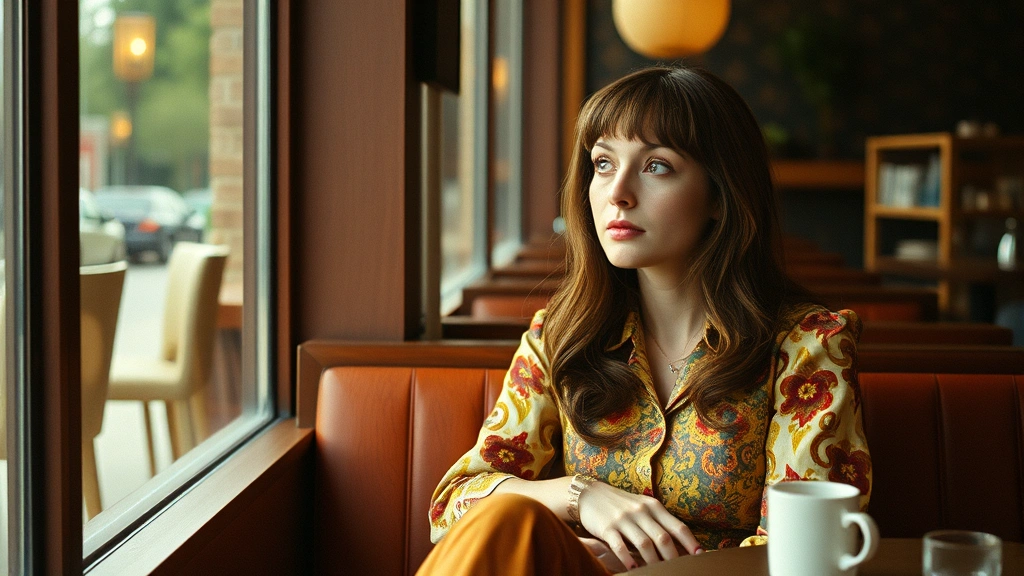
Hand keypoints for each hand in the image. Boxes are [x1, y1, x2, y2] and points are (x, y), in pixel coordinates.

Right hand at [577, 481, 702, 570]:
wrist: (590, 494)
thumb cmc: (621, 504)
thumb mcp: (643, 507)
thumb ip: (659, 522)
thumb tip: (680, 545)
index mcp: (654, 506)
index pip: (678, 527)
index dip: (691, 543)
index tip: (700, 556)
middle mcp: (641, 512)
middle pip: (663, 538)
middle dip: (674, 558)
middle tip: (680, 570)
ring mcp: (624, 519)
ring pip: (645, 544)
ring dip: (654, 562)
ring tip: (658, 573)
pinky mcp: (607, 527)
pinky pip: (620, 546)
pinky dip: (628, 560)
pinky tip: (633, 569)